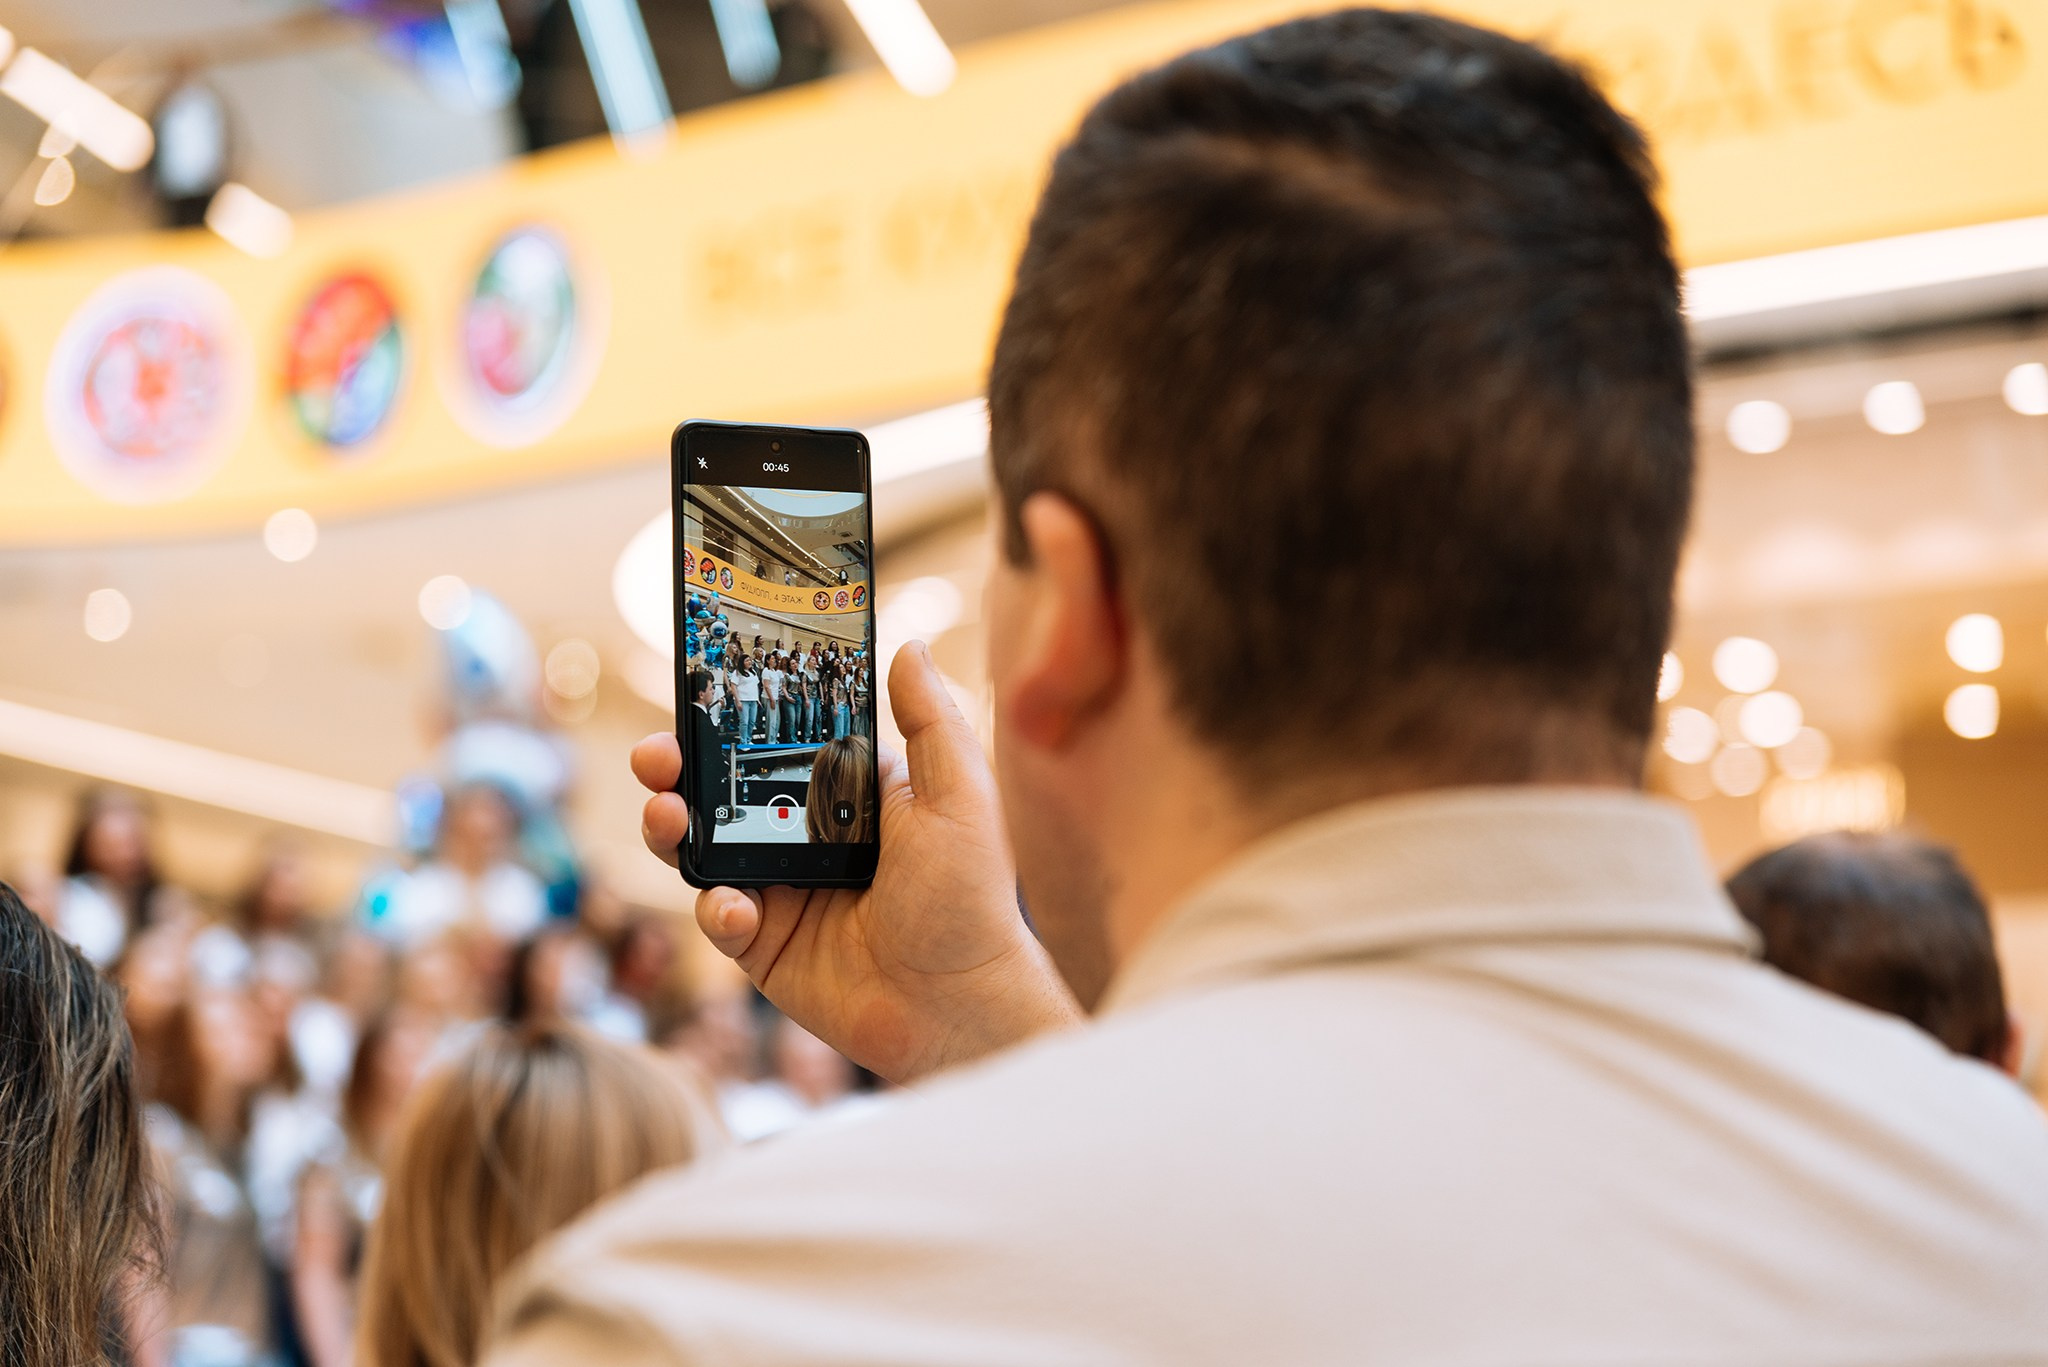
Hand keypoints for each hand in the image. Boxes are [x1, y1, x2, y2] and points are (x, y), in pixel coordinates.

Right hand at [634, 642, 1080, 1082]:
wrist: (958, 1005)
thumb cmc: (970, 899)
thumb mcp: (958, 796)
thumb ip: (932, 721)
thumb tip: (909, 646)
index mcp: (845, 794)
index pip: (776, 742)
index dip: (732, 719)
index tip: (698, 691)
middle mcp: (804, 836)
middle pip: (721, 790)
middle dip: (676, 767)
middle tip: (656, 755)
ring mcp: (778, 890)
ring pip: (701, 848)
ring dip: (671, 828)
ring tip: (667, 815)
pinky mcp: (762, 945)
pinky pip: (716, 917)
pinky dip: (715, 909)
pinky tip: (736, 908)